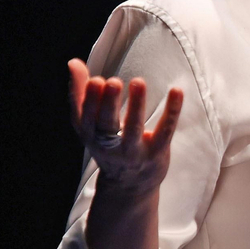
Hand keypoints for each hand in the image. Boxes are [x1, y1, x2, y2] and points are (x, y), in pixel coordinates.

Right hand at [67, 58, 183, 194]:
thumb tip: (72, 62)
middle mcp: (109, 146)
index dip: (88, 100)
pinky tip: (177, 91)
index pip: (84, 118)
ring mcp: (133, 151)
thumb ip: (82, 92)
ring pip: (134, 129)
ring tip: (138, 82)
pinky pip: (165, 131)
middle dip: (107, 104)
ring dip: (136, 106)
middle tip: (112, 82)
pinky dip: (172, 111)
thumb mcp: (90, 123)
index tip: (95, 80)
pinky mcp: (157, 153)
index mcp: (90, 135)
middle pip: (105, 125)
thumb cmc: (108, 143)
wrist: (130, 185)